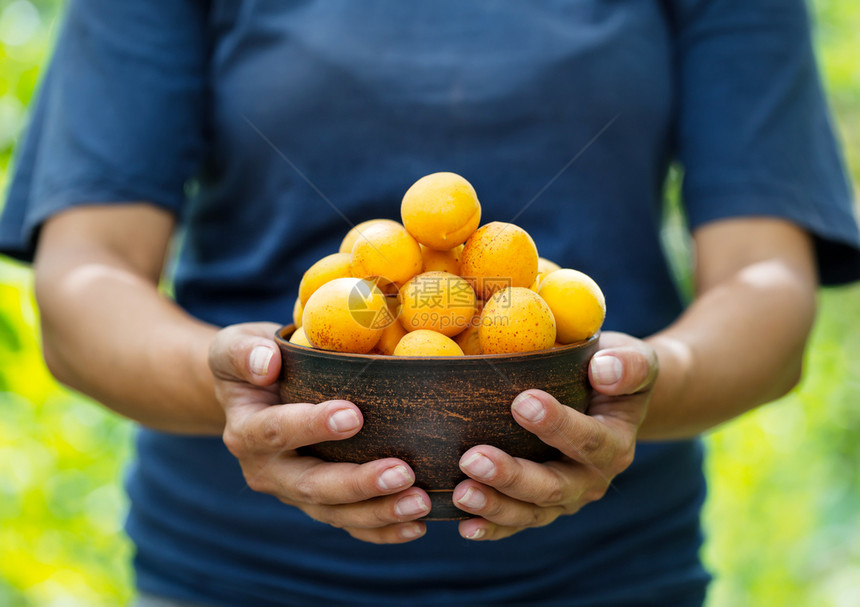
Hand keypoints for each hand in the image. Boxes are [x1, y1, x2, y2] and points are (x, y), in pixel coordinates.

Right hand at [208, 322, 430, 543]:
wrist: (252, 393)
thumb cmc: (254, 360)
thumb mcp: (235, 345)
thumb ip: (243, 352)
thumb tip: (265, 364)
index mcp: (247, 431)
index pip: (277, 431)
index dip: (313, 426)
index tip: (354, 416)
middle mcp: (268, 470)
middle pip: (311, 485)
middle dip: (358, 483)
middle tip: (402, 473)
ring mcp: (294, 492)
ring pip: (335, 512)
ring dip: (379, 512)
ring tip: (419, 504)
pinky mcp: (319, 503)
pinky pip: (350, 524)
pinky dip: (382, 530)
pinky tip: (418, 526)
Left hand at [452, 331, 656, 539]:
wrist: (611, 398)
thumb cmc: (611, 371)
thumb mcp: (635, 360)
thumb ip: (628, 365)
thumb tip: (604, 370)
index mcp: (615, 443)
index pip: (587, 439)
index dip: (556, 425)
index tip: (521, 403)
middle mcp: (591, 478)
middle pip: (554, 486)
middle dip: (513, 476)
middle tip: (472, 459)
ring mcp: (566, 497)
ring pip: (531, 511)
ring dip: (496, 505)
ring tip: (461, 494)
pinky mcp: (541, 506)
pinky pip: (516, 522)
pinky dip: (492, 526)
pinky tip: (464, 525)